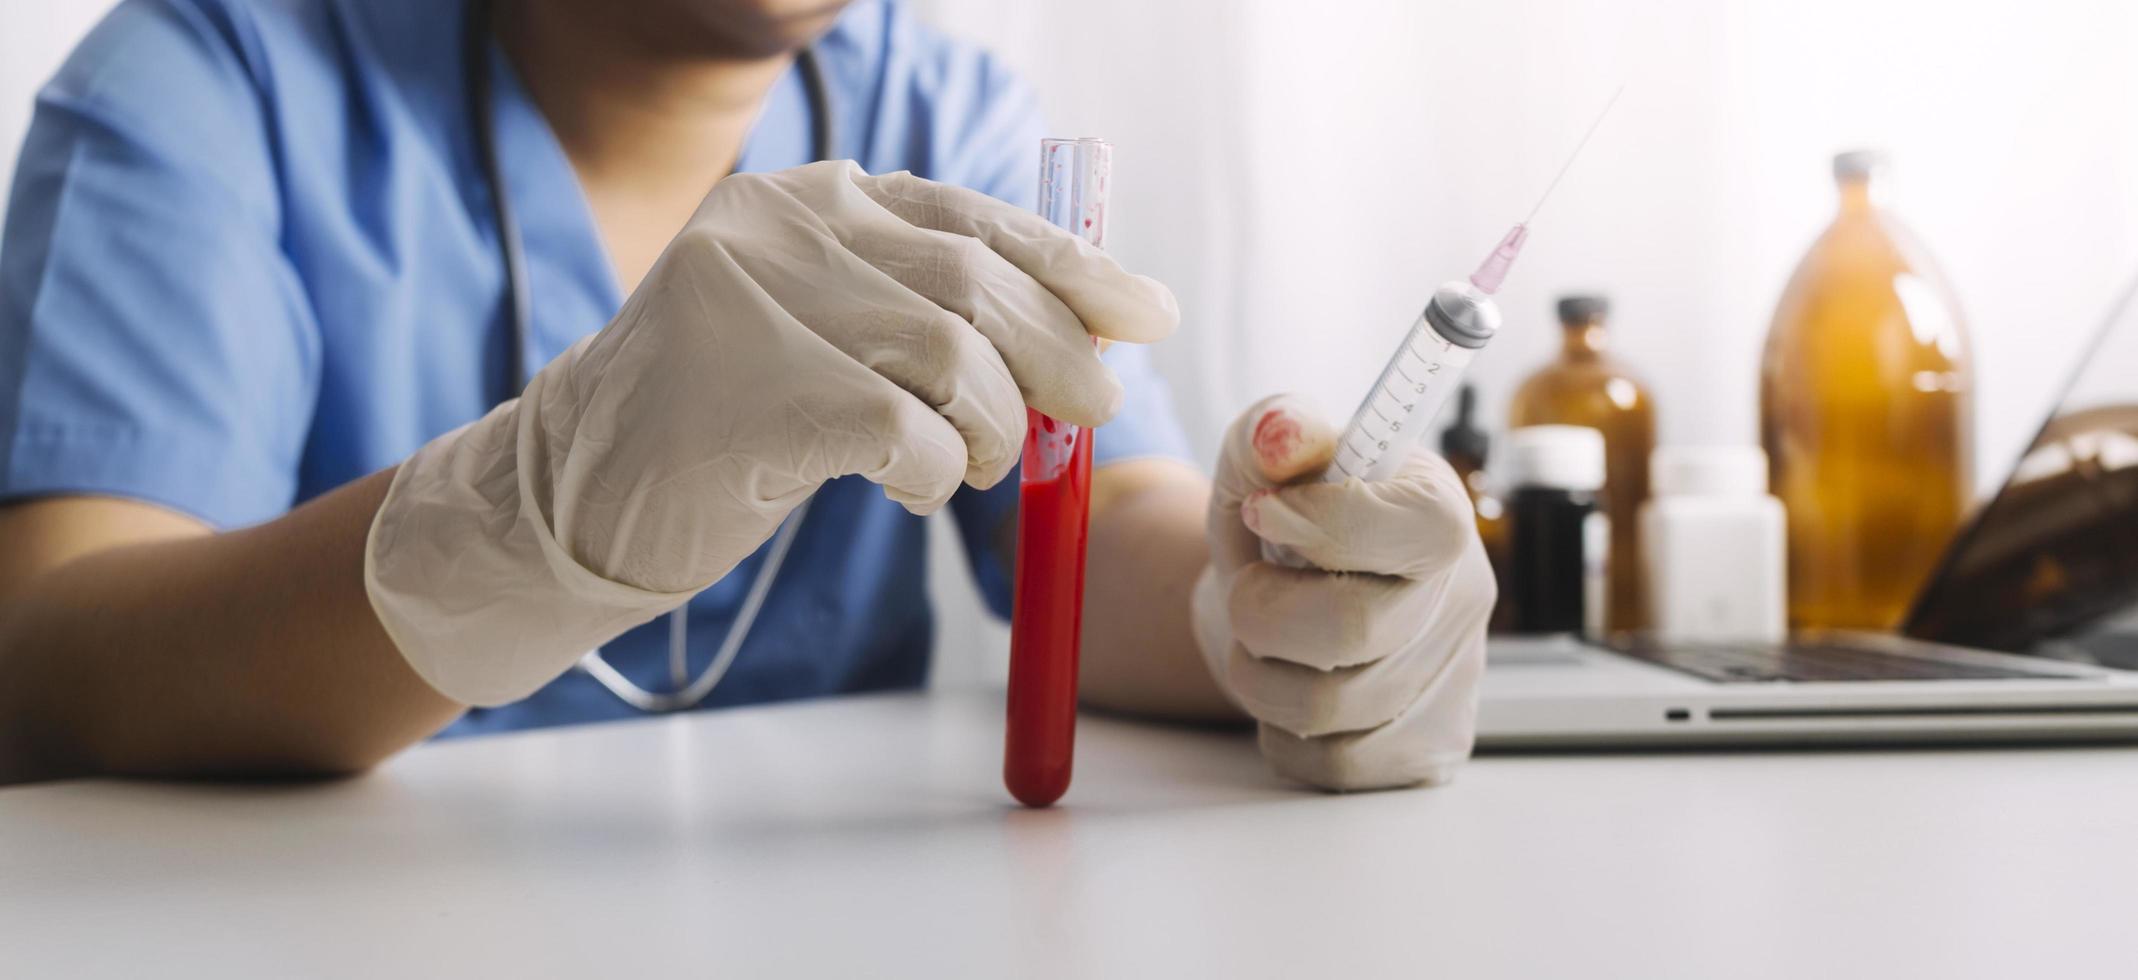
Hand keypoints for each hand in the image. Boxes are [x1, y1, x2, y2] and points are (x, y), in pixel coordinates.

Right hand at [366, 161, 1177, 704]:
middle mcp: (780, 228)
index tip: (1145, 313)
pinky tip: (908, 484)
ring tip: (975, 465)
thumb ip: (927, 312)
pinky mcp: (753, 392)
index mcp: (808, 200)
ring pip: (952, 354)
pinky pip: (905, 430)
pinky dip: (934, 469)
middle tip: (1090, 413)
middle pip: (974, 282)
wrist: (573, 496)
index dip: (1073, 267)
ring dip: (992, 425)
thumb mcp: (824, 336)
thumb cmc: (724, 424)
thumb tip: (1090, 336)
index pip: (971, 217)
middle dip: (1058, 353)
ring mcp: (757, 303)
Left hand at [1192, 394, 1495, 790]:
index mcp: (1440, 513)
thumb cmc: (1282, 526)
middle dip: (1263, 611)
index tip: (1264, 512)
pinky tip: (1290, 685)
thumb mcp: (1265, 465)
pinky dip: (1282, 731)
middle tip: (1249, 590)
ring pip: (1329, 709)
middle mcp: (1465, 598)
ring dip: (1258, 674)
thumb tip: (1283, 436)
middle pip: (1354, 630)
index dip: (1322, 524)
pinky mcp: (1429, 748)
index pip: (1416, 529)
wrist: (1286, 601)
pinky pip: (1333, 765)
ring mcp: (1455, 681)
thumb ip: (1269, 435)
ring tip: (1261, 640)